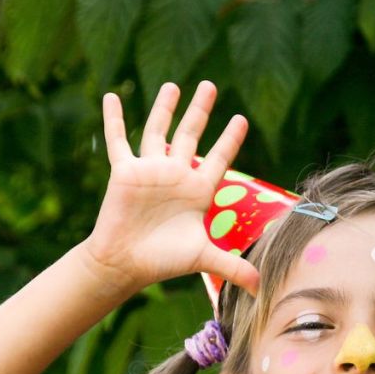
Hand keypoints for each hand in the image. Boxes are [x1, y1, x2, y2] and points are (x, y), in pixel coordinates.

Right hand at [83, 81, 259, 295]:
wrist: (127, 264)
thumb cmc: (164, 260)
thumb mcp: (204, 259)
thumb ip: (234, 268)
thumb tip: (263, 288)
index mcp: (198, 190)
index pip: (219, 158)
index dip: (230, 139)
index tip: (241, 119)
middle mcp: (176, 175)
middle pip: (191, 135)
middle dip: (200, 111)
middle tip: (210, 86)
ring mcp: (150, 170)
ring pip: (159, 130)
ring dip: (165, 107)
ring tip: (173, 85)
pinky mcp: (124, 171)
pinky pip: (119, 139)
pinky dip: (114, 118)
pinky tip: (111, 96)